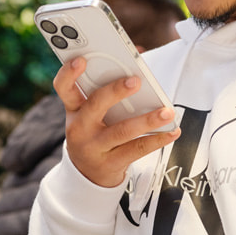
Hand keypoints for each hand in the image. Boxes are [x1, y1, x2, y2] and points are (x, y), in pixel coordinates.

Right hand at [53, 58, 178, 187]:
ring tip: (166, 112)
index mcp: (74, 109)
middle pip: (95, 105)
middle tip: (135, 81)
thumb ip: (107, 88)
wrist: (87, 174)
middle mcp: (80, 128)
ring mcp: (94, 147)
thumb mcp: (90, 113)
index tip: (81, 60)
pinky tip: (172, 132)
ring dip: (147, 120)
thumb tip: (138, 63)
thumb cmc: (93, 134)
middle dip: (115, 91)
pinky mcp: (111, 163)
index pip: (64, 88)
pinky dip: (157, 139)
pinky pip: (137, 149)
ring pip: (122, 130)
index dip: (69, 74)